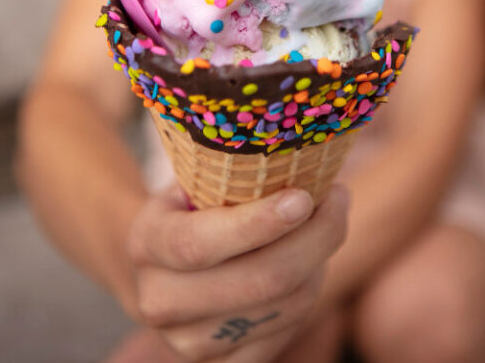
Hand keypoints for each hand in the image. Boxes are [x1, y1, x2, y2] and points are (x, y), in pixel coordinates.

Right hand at [126, 181, 349, 361]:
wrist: (159, 267)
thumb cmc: (189, 206)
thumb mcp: (190, 179)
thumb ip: (227, 168)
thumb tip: (295, 142)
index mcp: (146, 245)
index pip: (200, 244)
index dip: (257, 224)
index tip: (303, 196)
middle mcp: (160, 303)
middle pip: (258, 281)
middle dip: (314, 237)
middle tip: (339, 197)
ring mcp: (190, 344)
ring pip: (284, 307)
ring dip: (320, 260)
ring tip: (330, 218)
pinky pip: (288, 330)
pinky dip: (311, 289)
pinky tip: (314, 257)